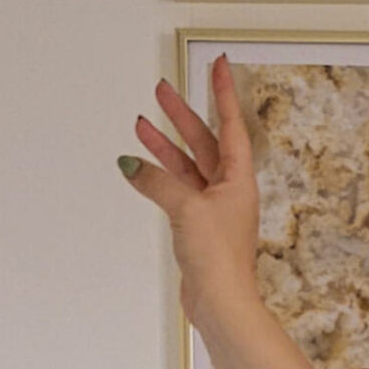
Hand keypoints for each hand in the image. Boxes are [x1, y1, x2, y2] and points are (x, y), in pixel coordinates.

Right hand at [119, 55, 261, 331]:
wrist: (221, 303)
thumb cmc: (218, 257)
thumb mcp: (186, 208)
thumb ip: (157, 181)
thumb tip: (131, 165)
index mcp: (238, 179)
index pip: (231, 125)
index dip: (223, 94)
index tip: (219, 66)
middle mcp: (228, 190)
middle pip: (204, 142)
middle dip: (183, 116)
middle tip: (163, 89)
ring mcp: (212, 209)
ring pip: (187, 166)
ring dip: (165, 145)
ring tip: (141, 121)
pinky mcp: (197, 227)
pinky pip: (176, 190)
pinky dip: (158, 176)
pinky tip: (138, 165)